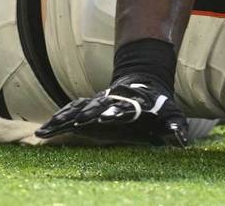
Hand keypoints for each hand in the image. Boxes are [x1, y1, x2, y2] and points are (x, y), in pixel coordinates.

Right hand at [35, 74, 189, 146]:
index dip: (111, 113)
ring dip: (62, 120)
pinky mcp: (87, 108)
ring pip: (76, 110)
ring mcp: (97, 104)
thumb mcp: (171, 114)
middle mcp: (110, 102)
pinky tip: (43, 133)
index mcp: (130, 105)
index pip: (120, 109)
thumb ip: (175, 127)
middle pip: (94, 108)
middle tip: (70, 124)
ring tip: (44, 132)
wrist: (143, 84)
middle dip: (83, 115)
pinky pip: (69, 114)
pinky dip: (56, 121)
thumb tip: (182, 140)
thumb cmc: (158, 105)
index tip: (102, 119)